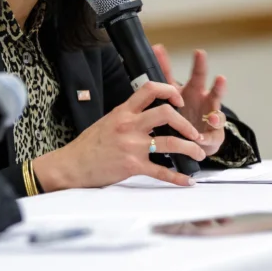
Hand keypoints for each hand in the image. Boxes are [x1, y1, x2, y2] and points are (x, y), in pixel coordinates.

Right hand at [32, 81, 205, 189]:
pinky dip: (178, 177)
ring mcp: (131, 146)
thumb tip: (147, 115)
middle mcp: (129, 125)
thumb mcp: (107, 121)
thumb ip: (128, 116)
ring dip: (191, 148)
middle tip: (195, 134)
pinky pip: (161, 171)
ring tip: (199, 154)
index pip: (149, 89)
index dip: (169, 91)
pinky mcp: (132, 166)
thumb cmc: (89, 145)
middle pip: (166, 113)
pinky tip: (187, 181)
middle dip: (186, 124)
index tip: (179, 101)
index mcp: (123, 112)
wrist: (72, 165)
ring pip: (171, 143)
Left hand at [152, 45, 226, 156]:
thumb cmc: (179, 126)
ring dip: (218, 87)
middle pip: (198, 78)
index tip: (157, 48)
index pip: (169, 76)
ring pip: (215, 96)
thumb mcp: (165, 114)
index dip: (163, 63)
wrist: (195, 146)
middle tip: (198, 53)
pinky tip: (212, 120)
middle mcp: (196, 97)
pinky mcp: (216, 127)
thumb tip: (149, 95)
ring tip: (220, 79)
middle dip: (199, 65)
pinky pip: (216, 123)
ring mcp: (209, 110)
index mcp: (179, 94)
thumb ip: (158, 100)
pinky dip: (214, 121)